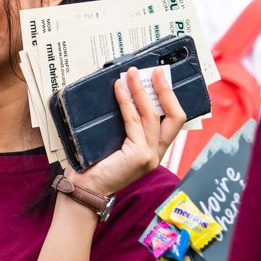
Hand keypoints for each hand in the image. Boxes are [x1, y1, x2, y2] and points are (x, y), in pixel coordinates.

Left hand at [69, 67, 185, 196]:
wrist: (85, 189)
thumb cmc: (95, 166)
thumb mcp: (117, 142)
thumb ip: (127, 125)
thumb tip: (123, 92)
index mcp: (154, 150)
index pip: (174, 121)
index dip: (170, 97)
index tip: (160, 78)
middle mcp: (157, 153)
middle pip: (175, 116)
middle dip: (165, 90)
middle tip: (154, 71)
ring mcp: (150, 156)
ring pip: (153, 115)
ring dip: (141, 90)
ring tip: (130, 74)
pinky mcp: (139, 156)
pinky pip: (134, 121)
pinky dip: (127, 102)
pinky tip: (119, 89)